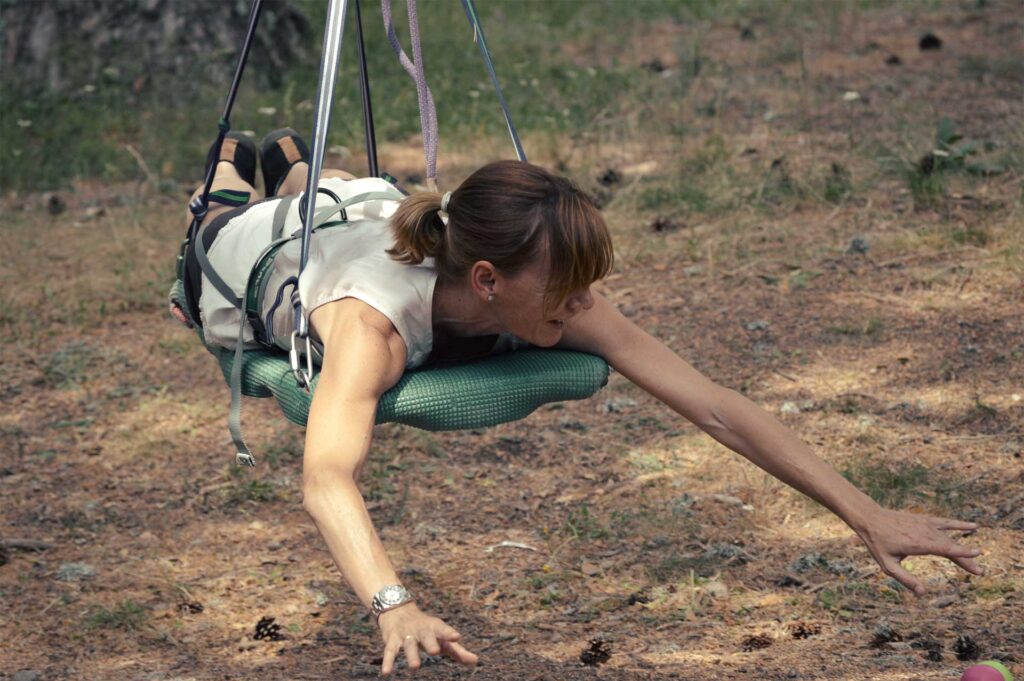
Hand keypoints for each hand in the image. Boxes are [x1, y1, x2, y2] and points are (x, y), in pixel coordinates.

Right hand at [377, 602, 477, 674]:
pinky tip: (386, 673)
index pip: (443, 629)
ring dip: (411, 655)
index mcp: (434, 628)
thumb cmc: (426, 629)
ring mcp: (406, 634)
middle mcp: (420, 630)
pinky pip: (390, 651)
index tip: (457, 637)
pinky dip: (388, 661)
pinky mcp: (392, 640)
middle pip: (426, 635)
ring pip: (408, 645)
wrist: (398, 610)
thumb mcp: (441, 637)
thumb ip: (458, 651)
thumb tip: (475, 661)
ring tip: (415, 667)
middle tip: (435, 652)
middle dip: (430, 642)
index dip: (449, 633)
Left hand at [853, 506, 983, 595]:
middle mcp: (924, 532)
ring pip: (949, 536)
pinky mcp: (924, 520)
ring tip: (979, 555)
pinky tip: (973, 527)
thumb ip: (906, 579)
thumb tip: (922, 594)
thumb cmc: (878, 543)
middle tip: (979, 572)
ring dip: (964, 546)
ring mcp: (925, 524)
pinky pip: (945, 522)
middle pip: (949, 546)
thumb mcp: (888, 565)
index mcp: (917, 544)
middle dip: (965, 558)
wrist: (871, 518)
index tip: (976, 558)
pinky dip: (958, 525)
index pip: (944, 549)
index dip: (961, 553)